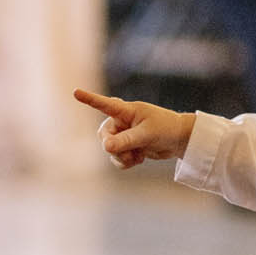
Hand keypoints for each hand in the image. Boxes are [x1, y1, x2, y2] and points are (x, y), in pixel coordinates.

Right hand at [74, 89, 195, 168]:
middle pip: (104, 136)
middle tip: (130, 153)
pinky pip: (116, 158)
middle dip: (115, 148)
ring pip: (110, 150)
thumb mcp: (147, 135)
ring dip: (122, 157)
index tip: (76, 92)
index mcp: (126, 110)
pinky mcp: (127, 146)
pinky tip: (139, 159)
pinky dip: (125, 162)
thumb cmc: (166, 129)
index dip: (89, 99)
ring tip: (138, 156)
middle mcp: (121, 121)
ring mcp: (123, 134)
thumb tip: (106, 147)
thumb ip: (126, 141)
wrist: (179, 140)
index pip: (105, 105)